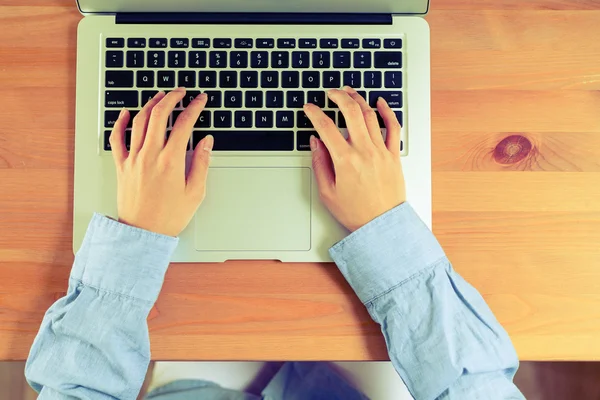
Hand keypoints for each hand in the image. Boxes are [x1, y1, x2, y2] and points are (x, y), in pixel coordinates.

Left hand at [110, 88, 213, 236]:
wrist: (143, 234)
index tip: (200, 100)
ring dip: (151, 104)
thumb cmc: (169, 217)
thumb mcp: (195, 193)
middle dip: (172, 98)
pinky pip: (117, 138)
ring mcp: (133, 159)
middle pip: (159, 115)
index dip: (194, 107)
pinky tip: (127, 113)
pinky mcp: (121, 166)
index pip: (184, 124)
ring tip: (160, 96)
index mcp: (171, 161)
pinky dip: (121, 122)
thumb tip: (206, 142)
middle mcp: (150, 155)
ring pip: (139, 121)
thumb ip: (201, 164)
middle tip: (181, 92)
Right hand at [304, 87, 405, 231]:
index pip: (326, 128)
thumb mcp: (327, 192)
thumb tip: (316, 142)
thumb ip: (320, 163)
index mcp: (345, 161)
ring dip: (358, 99)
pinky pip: (393, 127)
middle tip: (330, 93)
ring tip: (349, 92)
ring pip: (370, 115)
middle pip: (351, 112)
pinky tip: (380, 103)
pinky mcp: (393, 155)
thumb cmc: (355, 212)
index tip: (309, 108)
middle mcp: (364, 152)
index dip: (314, 114)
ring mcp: (381, 151)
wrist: (381, 225)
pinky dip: (387, 112)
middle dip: (338, 97)